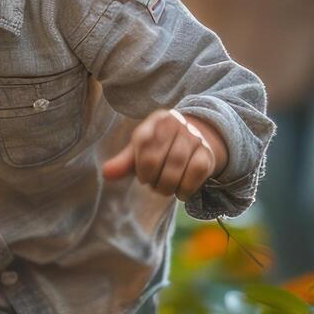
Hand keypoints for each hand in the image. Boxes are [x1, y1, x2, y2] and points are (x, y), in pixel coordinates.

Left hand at [101, 109, 223, 199]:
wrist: (198, 138)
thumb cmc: (163, 147)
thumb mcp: (141, 151)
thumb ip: (123, 162)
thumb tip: (106, 173)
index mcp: (157, 121)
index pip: (142, 143)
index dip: (141, 167)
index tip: (143, 176)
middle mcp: (176, 125)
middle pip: (157, 160)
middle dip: (153, 180)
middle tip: (154, 185)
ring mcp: (194, 138)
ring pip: (175, 169)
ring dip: (167, 187)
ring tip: (165, 189)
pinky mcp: (207, 154)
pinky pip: (195, 175)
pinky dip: (185, 190)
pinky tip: (181, 192)